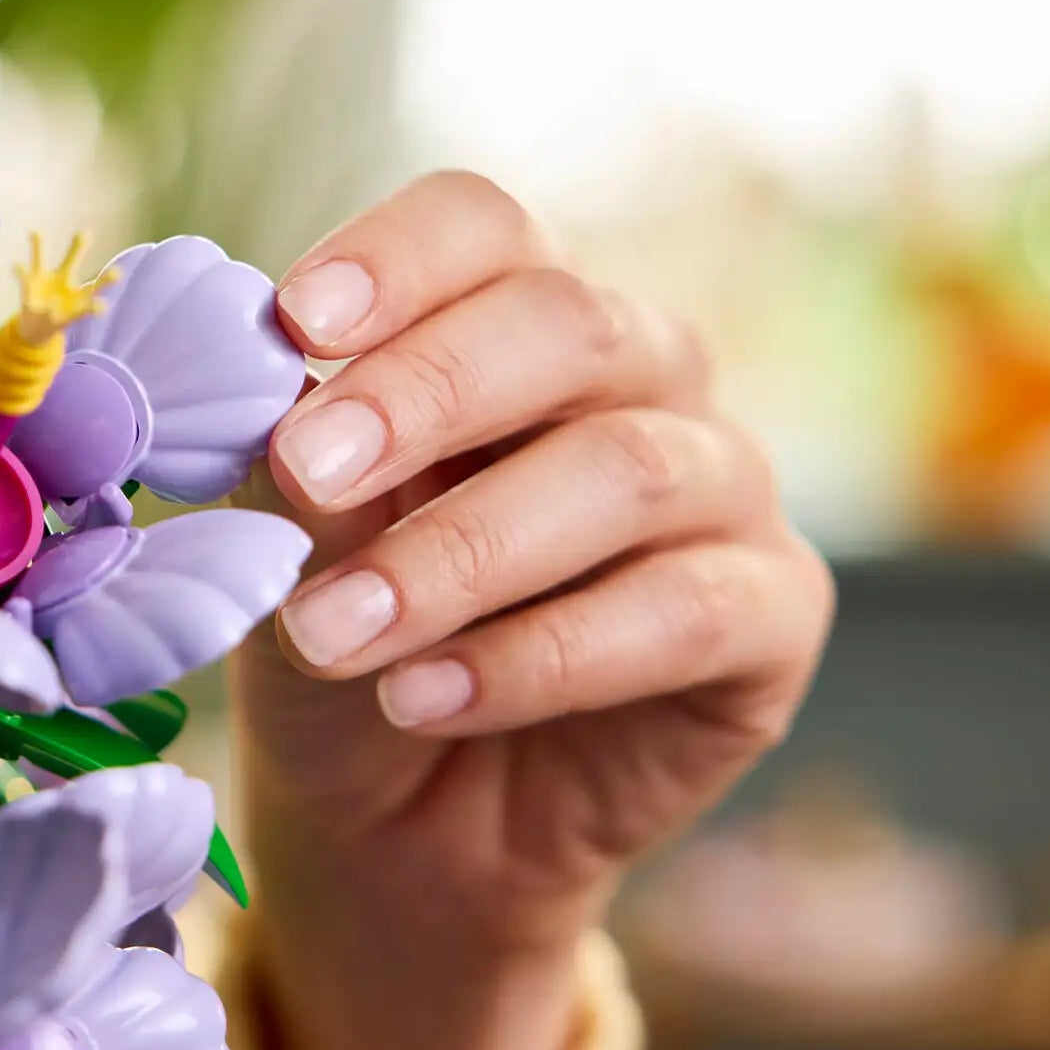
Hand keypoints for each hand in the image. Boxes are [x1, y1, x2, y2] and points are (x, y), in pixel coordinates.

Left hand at [231, 172, 833, 1049]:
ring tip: (335, 634)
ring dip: (461, 555)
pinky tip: (427, 697)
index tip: (294, 321)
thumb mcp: (288, 552)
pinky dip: (540, 658)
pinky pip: (685, 610)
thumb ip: (292, 473)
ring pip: (627, 471)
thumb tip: (277, 410)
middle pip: (564, 322)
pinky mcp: (773, 613)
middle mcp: (635, 368)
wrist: (398, 824)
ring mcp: (718, 484)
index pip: (478, 225)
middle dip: (424, 393)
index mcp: (505, 312)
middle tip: (306, 471)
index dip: (395, 258)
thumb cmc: (342, 637)